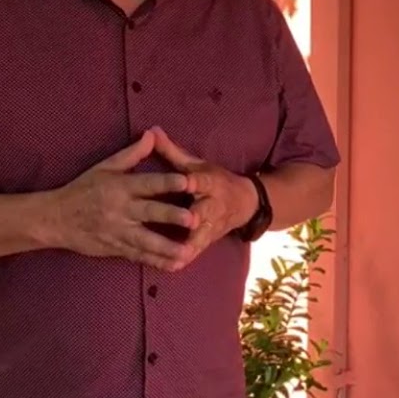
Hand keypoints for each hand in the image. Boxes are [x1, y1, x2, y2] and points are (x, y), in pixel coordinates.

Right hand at [49, 129, 197, 269]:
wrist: (56, 219)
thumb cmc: (83, 189)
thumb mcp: (105, 167)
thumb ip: (132, 154)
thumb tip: (152, 135)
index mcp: (120, 187)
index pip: (147, 183)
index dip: (167, 182)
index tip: (187, 181)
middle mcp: (121, 209)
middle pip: (150, 212)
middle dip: (171, 216)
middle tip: (193, 219)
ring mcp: (119, 231)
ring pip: (146, 240)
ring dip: (168, 247)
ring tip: (187, 252)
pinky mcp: (116, 248)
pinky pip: (138, 256)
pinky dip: (156, 262)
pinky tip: (174, 265)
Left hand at [152, 128, 258, 267]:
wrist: (246, 203)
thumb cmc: (215, 179)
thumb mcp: (197, 164)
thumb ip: (172, 151)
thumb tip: (151, 130)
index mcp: (210, 182)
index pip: (203, 180)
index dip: (196, 181)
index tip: (187, 182)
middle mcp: (213, 205)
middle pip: (205, 211)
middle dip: (197, 216)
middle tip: (188, 221)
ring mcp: (212, 225)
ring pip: (201, 236)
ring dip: (190, 244)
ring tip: (174, 254)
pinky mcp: (208, 240)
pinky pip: (195, 251)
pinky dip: (184, 259)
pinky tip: (170, 267)